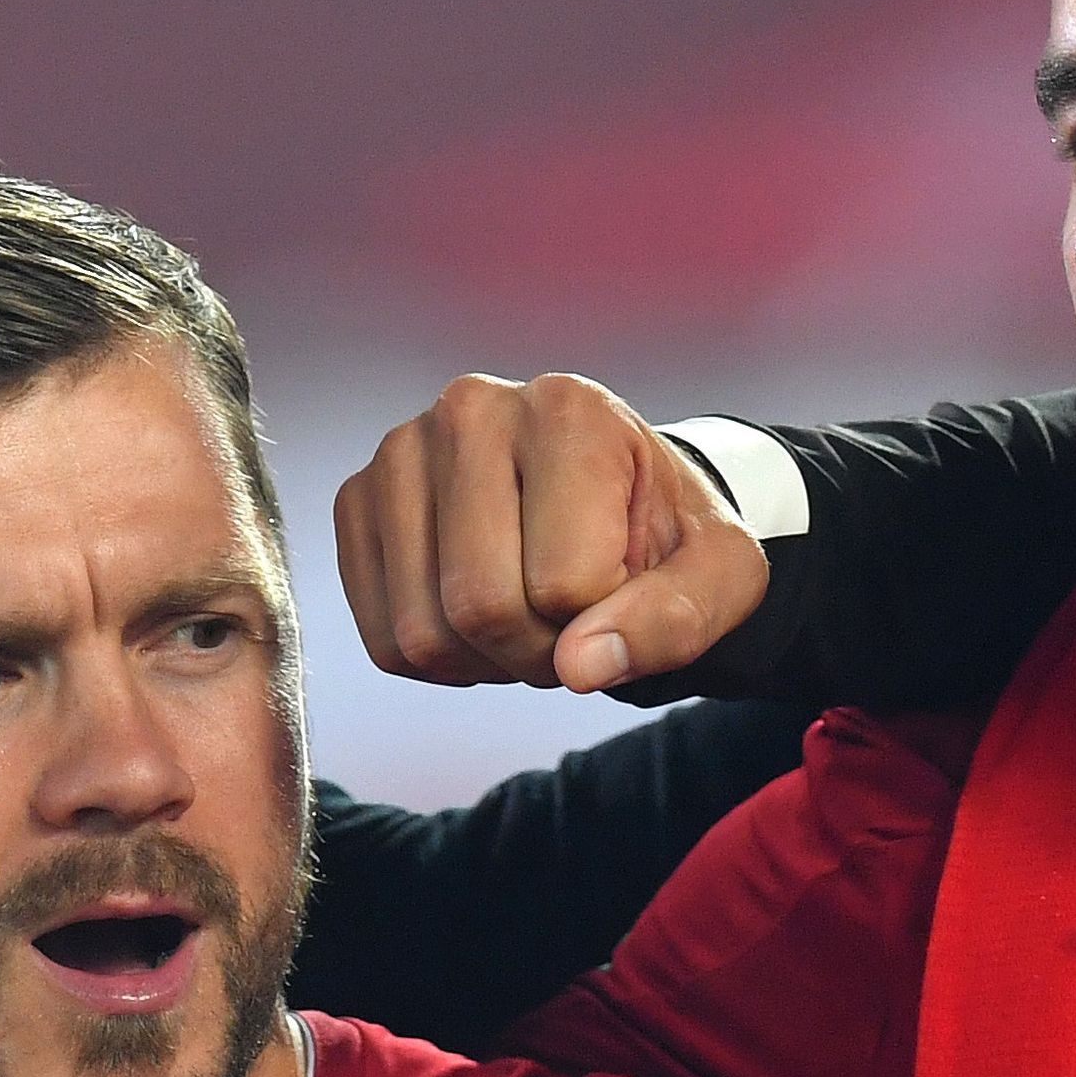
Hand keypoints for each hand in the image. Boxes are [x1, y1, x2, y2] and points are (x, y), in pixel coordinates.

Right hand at [334, 372, 763, 693]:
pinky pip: (381, 638)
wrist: (606, 498)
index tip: (621, 598)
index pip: (565, 584)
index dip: (603, 627)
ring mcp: (400, 451)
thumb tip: (580, 667)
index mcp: (568, 410)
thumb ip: (675, 620)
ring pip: (423, 631)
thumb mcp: (718, 573)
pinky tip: (473, 616)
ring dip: (486, 660)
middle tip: (571, 621)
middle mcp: (470, 410)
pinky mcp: (356, 498)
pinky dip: (437, 659)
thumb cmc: (663, 534)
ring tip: (524, 614)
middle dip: (538, 651)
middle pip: (480, 606)